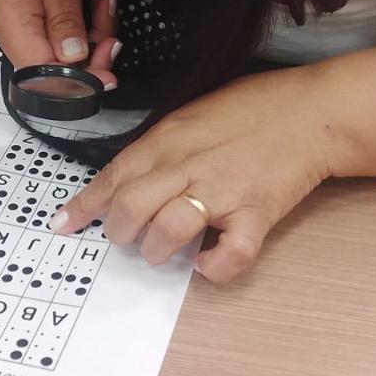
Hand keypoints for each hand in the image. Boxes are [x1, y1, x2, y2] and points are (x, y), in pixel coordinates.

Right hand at [0, 0, 119, 86]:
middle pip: (60, 75)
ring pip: (71, 59)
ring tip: (105, 3)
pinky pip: (71, 42)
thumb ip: (64, 19)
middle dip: (95, 56)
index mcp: (17, 31)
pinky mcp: (45, 30)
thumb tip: (73, 58)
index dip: (79, 81)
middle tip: (113, 29)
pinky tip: (99, 3)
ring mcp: (32, 37)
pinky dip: (91, 27)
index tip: (109, 69)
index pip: (45, 78)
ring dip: (97, 36)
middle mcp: (21, 41)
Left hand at [51, 67, 333, 281]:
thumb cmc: (253, 107)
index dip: (85, 205)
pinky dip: (214, 268)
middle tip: (127, 238)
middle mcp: (189, 164)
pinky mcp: (257, 213)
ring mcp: (224, 190)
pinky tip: (207, 264)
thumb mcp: (194, 113)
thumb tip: (131, 175)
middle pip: (132, 206)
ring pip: (168, 230)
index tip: (64, 226)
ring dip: (156, 249)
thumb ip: (162, 143)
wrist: (311, 111)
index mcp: (170, 137)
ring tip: (163, 251)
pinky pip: (231, 253)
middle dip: (119, 232)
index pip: (115, 175)